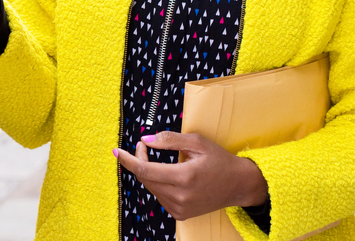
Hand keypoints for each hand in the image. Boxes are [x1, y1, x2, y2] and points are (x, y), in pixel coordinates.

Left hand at [114, 132, 267, 220]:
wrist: (238, 185)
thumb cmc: (219, 160)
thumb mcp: (197, 142)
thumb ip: (169, 139)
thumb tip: (145, 140)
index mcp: (184, 177)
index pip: (145, 169)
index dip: (128, 159)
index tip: (116, 151)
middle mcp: (181, 196)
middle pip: (145, 178)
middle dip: (139, 160)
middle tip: (143, 146)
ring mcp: (180, 208)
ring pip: (151, 187)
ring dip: (147, 172)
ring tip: (155, 158)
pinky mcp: (181, 215)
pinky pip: (159, 196)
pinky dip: (157, 183)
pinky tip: (167, 175)